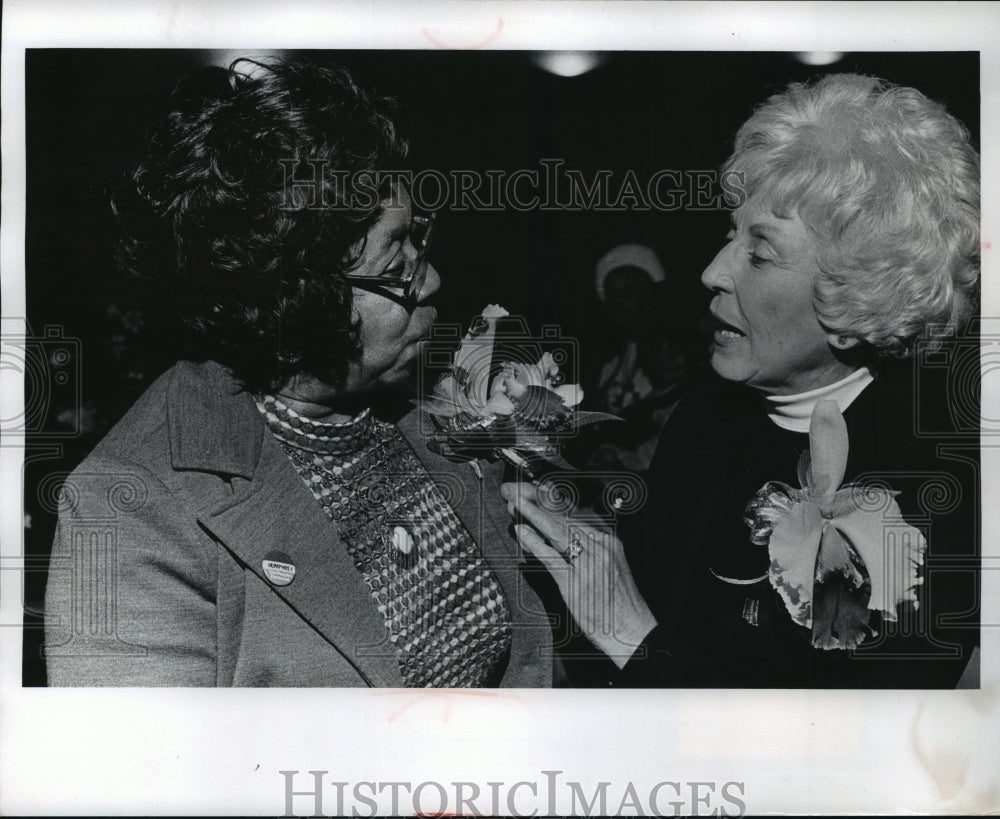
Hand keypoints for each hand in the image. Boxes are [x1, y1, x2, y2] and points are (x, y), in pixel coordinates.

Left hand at [500, 481, 656, 668]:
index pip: (574, 515)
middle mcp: (600, 548)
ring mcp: (588, 565)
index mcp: (608, 542)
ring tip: (515, 503)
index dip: (550, 502)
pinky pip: (551, 557)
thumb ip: (588, 551)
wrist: (634, 633)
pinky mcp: (575, 584)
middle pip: (563, 518)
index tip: (532, 491)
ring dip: (533, 515)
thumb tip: (560, 539)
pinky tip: (522, 531)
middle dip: (537, 503)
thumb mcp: (608, 568)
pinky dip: (534, 542)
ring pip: (557, 532)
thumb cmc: (619, 605)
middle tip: (516, 491)